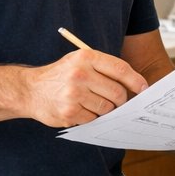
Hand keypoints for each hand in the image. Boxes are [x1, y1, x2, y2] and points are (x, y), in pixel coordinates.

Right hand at [24, 50, 147, 127]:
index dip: (136, 80)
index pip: (120, 69)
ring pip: (107, 108)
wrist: (29, 90)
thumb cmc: (60, 76)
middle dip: (121, 100)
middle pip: (117, 92)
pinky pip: (94, 119)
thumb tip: (134, 84)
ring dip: (106, 110)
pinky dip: (92, 117)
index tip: (144, 89)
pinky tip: (81, 110)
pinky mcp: (70, 112)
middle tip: (117, 102)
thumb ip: (103, 68)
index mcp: (86, 57)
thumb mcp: (79, 61)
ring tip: (93, 104)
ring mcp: (74, 94)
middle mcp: (80, 74)